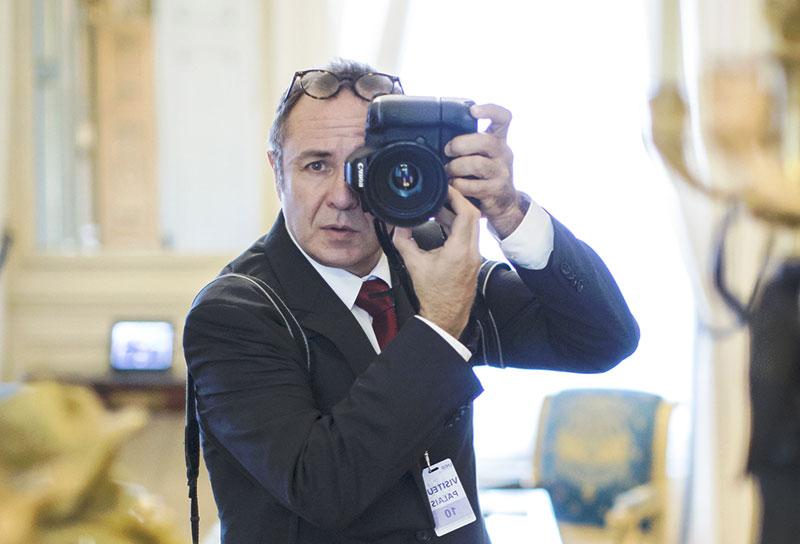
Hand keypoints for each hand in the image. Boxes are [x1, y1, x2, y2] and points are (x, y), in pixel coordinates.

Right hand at [393, 187, 480, 338]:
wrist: (446, 316)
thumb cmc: (433, 295)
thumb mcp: (414, 265)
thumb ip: (403, 242)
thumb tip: (398, 227)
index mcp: (458, 250)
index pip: (466, 214)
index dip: (457, 197)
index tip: (447, 189)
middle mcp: (471, 252)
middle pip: (473, 216)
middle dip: (458, 202)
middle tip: (443, 195)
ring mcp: (475, 257)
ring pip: (472, 226)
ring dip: (457, 215)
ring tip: (439, 210)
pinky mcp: (474, 261)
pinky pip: (470, 237)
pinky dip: (459, 227)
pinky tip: (445, 226)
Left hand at [444, 103, 528, 238]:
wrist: (504, 203)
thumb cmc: (487, 175)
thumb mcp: (485, 155)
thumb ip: (471, 145)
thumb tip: (442, 141)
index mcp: (500, 140)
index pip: (503, 118)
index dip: (490, 110)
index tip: (473, 110)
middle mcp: (504, 154)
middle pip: (487, 141)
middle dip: (461, 144)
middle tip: (448, 150)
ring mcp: (502, 173)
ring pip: (478, 165)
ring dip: (457, 167)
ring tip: (448, 171)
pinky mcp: (495, 190)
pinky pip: (473, 186)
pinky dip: (458, 185)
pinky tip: (453, 185)